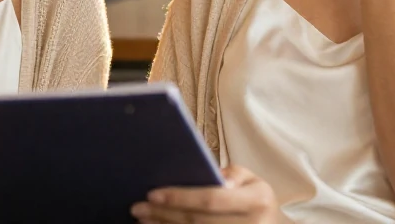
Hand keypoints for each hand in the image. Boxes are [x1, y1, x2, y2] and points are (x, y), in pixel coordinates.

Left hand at [130, 166, 278, 223]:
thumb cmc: (256, 201)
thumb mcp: (252, 181)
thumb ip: (232, 174)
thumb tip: (214, 177)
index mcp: (257, 201)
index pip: (211, 199)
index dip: (180, 198)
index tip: (152, 194)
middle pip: (198, 222)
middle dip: (164, 215)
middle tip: (137, 208)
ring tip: (142, 221)